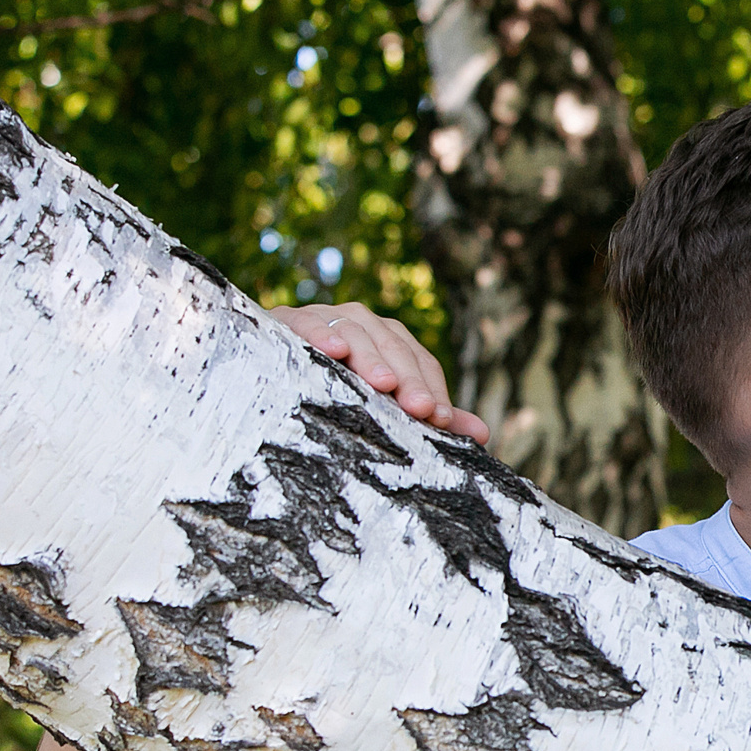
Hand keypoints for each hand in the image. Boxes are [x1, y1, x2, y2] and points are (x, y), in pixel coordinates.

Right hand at [270, 302, 491, 444]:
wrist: (267, 364)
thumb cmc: (334, 387)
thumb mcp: (380, 401)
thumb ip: (428, 412)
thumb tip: (483, 435)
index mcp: (388, 340)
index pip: (418, 362)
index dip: (431, 389)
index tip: (440, 420)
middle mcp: (362, 322)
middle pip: (393, 347)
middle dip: (409, 379)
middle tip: (421, 410)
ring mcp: (326, 316)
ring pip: (356, 332)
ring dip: (371, 358)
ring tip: (384, 385)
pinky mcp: (288, 318)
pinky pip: (306, 322)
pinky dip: (319, 333)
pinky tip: (333, 351)